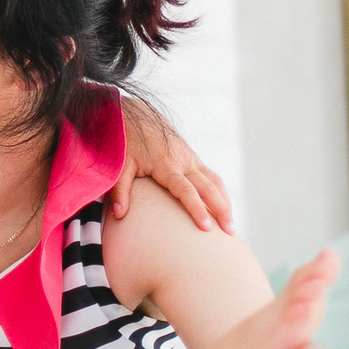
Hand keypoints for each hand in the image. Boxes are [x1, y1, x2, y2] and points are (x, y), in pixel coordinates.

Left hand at [114, 95, 233, 232]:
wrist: (135, 115)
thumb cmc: (126, 141)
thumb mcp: (119, 165)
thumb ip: (120, 190)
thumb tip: (118, 215)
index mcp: (166, 165)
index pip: (187, 191)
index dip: (197, 210)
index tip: (206, 228)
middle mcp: (183, 162)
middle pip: (208, 188)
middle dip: (221, 211)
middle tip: (230, 234)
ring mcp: (190, 159)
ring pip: (214, 182)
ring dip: (225, 203)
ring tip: (231, 226)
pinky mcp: (192, 157)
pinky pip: (211, 176)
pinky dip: (220, 192)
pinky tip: (223, 207)